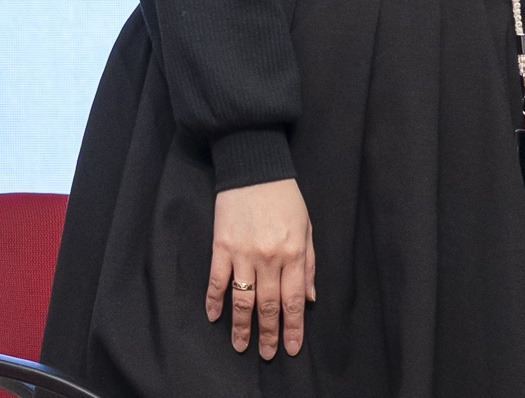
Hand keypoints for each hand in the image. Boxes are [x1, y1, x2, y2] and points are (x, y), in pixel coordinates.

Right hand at [208, 179, 313, 358]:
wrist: (256, 171)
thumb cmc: (285, 199)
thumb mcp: (306, 228)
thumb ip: (308, 264)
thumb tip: (310, 297)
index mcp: (293, 253)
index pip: (294, 300)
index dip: (293, 326)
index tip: (291, 347)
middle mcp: (269, 258)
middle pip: (269, 305)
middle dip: (269, 333)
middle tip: (268, 354)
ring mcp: (243, 254)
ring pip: (242, 299)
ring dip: (241, 326)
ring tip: (242, 346)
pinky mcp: (221, 248)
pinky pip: (217, 281)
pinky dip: (215, 301)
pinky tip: (215, 317)